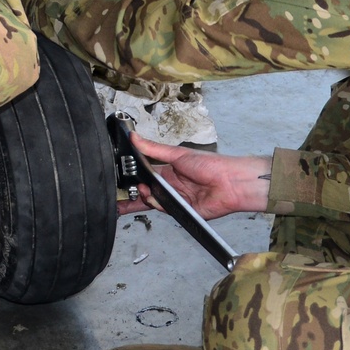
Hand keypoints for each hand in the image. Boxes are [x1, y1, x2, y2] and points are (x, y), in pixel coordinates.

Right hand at [118, 132, 271, 218]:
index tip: (121, 177)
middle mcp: (171, 187)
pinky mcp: (183, 212)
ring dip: (145, 197)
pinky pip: (165, 210)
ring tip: (141, 190)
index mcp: (169, 172)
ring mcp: (176, 200)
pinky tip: (153, 197)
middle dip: (134, 194)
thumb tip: (133, 137)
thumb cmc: (209, 164)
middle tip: (119, 194)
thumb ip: (154, 149)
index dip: (134, 177)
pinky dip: (158, 204)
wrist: (230, 181)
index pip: (147, 176)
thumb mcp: (178, 154)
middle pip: (147, 192)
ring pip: (154, 202)